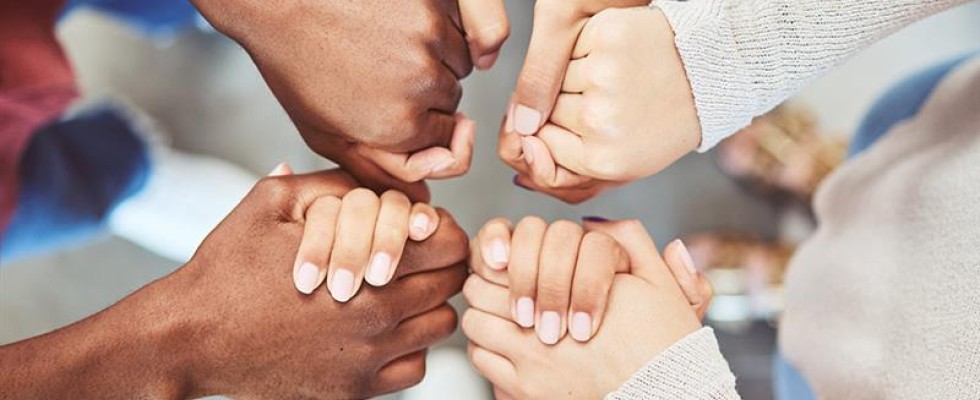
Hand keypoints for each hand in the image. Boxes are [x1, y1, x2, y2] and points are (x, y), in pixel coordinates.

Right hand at [0, 167, 469, 398]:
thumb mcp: (269, 204)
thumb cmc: (227, 269)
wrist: (190, 338)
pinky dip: (409, 349)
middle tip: (415, 256)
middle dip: (438, 264)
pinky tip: (381, 331)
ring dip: (428, 305)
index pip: (450, 245)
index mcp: (368, 266)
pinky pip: (414, 369)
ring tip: (400, 291)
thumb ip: (327, 183)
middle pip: (451, 285)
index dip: (443, 230)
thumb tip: (372, 178)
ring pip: (439, 327)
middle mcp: (378, 318)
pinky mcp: (353, 391)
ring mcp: (369, 360)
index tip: (424, 228)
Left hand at [189, 0, 501, 194]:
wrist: (278, 1)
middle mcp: (421, 82)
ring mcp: (430, 35)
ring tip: (387, 45)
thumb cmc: (296, 64)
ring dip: (435, 55)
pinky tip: (397, 22)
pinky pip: (458, 24)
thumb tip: (425, 198)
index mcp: (399, 124)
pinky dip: (439, 24)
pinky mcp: (434, 0)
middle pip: (452, 98)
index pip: (447, 138)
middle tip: (380, 70)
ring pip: (459, 60)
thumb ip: (380, 171)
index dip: (420, 123)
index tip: (393, 105)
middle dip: (425, 90)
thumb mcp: (326, 136)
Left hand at [463, 220, 702, 398]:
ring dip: (485, 314)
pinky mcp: (525, 390)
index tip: (508, 258)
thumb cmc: (664, 345)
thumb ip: (630, 241)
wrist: (667, 394)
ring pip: (476, 321)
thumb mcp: (660, 282)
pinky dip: (485, 347)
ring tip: (502, 314)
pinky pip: (480, 358)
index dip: (506, 252)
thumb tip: (594, 222)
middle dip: (489, 281)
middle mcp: (547, 322)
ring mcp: (532, 358)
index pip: (514, 256)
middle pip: (482, 286)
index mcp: (575, 286)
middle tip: (500, 283)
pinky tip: (505, 345)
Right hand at [501, 7, 700, 203]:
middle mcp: (599, 119)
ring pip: (553, 78)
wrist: (706, 74)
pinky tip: (613, 56)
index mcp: (602, 159)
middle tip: (611, 103)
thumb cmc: (662, 121)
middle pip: (542, 113)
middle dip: (564, 107)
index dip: (552, 134)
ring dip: (573, 77)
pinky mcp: (606, 36)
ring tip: (614, 80)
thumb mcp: (621, 164)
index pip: (538, 146)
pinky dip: (584, 49)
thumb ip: (567, 175)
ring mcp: (602, 75)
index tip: (581, 127)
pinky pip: (570, 46)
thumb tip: (518, 173)